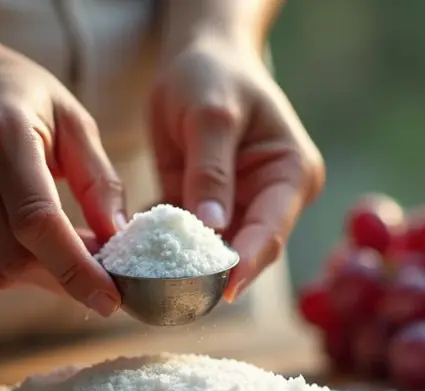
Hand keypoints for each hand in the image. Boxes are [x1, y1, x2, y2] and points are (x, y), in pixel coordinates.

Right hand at [0, 46, 124, 315]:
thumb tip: (119, 241)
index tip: (112, 298)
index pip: (35, 221)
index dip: (75, 268)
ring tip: (69, 246)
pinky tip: (22, 231)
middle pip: (15, 257)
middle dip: (66, 276)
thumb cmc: (21, 99)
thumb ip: (99, 182)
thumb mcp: (73, 121)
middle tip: (104, 272)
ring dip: (44, 272)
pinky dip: (14, 261)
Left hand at [150, 37, 324, 299]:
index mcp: (292, 174)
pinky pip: (184, 239)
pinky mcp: (205, 211)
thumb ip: (211, 171)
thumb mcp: (211, 114)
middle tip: (173, 299)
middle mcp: (272, 199)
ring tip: (147, 287)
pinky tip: (132, 263)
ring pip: (213, 252)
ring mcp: (239, 208)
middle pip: (246, 250)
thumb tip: (213, 227)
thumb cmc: (214, 74)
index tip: (222, 291)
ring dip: (181, 267)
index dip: (248, 263)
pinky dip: (160, 250)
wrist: (199, 56)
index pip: (271, 229)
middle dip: (211, 274)